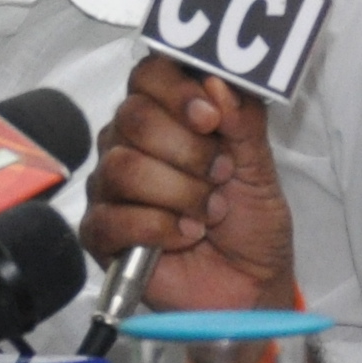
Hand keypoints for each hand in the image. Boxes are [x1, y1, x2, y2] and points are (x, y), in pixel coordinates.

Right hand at [80, 51, 295, 311]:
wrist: (250, 288)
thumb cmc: (251, 225)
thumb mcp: (260, 167)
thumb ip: (243, 121)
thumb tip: (218, 82)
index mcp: (166, 117)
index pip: (148, 74)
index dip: (177, 90)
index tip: (211, 118)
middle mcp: (129, 144)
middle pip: (133, 117)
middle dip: (187, 150)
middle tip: (221, 176)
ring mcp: (110, 189)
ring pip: (122, 167)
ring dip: (179, 192)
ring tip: (209, 214)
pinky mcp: (101, 234)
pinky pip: (113, 218)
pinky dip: (160, 228)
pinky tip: (185, 237)